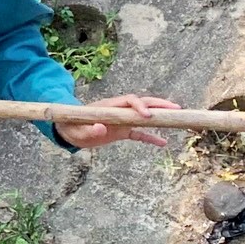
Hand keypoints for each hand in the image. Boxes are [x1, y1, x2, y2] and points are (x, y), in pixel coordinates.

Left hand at [54, 93, 178, 150]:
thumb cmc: (71, 127)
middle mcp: (118, 111)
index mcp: (108, 107)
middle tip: (175, 108)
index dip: (139, 106)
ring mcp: (121, 120)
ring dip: (159, 116)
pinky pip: (139, 133)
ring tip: (176, 118)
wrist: (68, 130)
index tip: (147, 116)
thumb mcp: (76, 132)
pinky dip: (151, 137)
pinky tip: (164, 143)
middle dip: (158, 105)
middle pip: (142, 103)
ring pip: (144, 116)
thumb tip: (101, 128)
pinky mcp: (122, 131)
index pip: (128, 101)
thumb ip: (88, 130)